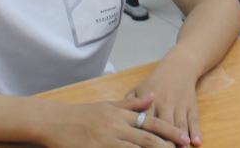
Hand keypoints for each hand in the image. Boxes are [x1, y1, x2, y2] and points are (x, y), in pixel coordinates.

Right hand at [39, 94, 188, 147]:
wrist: (55, 121)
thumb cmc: (82, 114)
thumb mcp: (109, 104)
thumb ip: (132, 104)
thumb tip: (153, 96)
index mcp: (120, 114)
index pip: (150, 122)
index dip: (169, 131)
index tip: (184, 137)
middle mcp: (116, 127)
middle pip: (147, 139)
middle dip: (167, 146)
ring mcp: (106, 141)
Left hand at [127, 60, 199, 145]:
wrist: (178, 67)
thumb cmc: (155, 82)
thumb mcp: (138, 89)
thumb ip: (128, 104)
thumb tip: (118, 119)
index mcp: (149, 101)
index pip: (145, 121)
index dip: (143, 134)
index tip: (140, 143)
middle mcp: (165, 104)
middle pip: (164, 125)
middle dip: (164, 141)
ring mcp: (180, 106)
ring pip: (180, 124)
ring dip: (180, 138)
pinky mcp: (192, 106)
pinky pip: (194, 120)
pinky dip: (196, 131)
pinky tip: (197, 142)